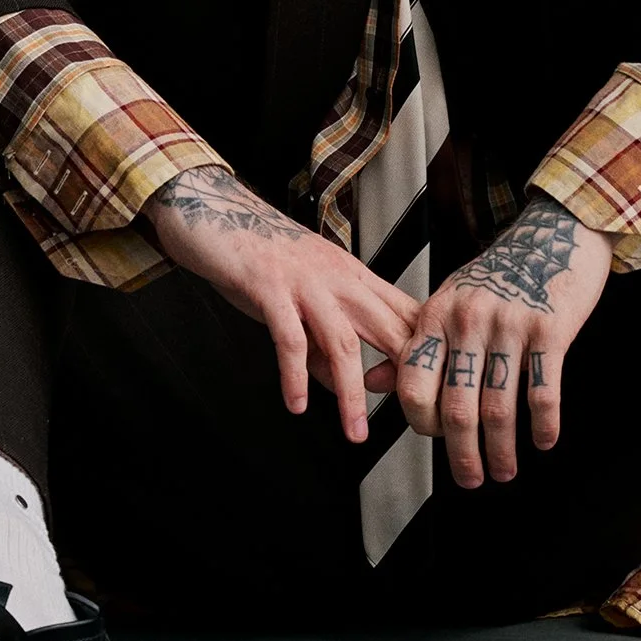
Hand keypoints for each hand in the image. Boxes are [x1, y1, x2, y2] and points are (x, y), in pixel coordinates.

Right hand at [143, 166, 418, 443]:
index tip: (423, 391)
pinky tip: (297, 403)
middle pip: (388, 329)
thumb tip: (345, 387)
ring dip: (353, 393)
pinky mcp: (270, 287)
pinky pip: (290, 338)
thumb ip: (325, 342)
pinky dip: (295, 376)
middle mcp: (338, 277)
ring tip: (356, 431)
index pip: (405, 315)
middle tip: (408, 418)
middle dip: (402, 378)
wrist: (217, 210)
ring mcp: (306, 281)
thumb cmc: (262, 253)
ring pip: (343, 341)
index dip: (421, 355)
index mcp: (353, 276)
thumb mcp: (305, 297)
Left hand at [395, 193, 613, 487]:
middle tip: (469, 479)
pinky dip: (543, 425)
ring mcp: (509, 325)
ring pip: (499, 407)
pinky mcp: (550, 329)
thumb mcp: (449, 301)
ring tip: (504, 471)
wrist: (554, 233)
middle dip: (462, 454)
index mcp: (436, 315)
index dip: (420, 423)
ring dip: (501, 450)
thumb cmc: (499, 273)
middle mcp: (468, 320)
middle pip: (456, 406)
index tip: (435, 441)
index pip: (413, 384)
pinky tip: (543, 441)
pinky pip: (543, 391)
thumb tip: (377, 382)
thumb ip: (416, 344)